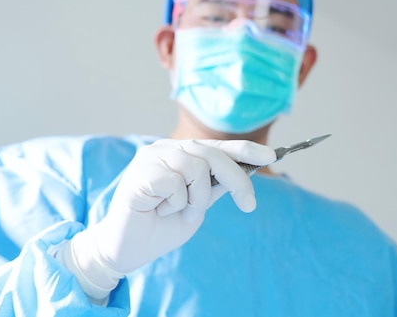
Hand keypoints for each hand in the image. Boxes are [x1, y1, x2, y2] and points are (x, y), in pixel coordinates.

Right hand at [67, 139, 274, 298]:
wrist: (125, 250)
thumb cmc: (158, 228)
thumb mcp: (195, 207)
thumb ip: (212, 188)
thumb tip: (241, 172)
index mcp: (178, 154)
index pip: (216, 146)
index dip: (244, 149)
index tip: (272, 156)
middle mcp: (165, 149)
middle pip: (212, 154)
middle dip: (237, 180)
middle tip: (249, 206)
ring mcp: (151, 158)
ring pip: (197, 168)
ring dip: (196, 199)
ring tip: (178, 212)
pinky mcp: (141, 172)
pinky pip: (176, 183)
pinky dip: (176, 203)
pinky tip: (159, 210)